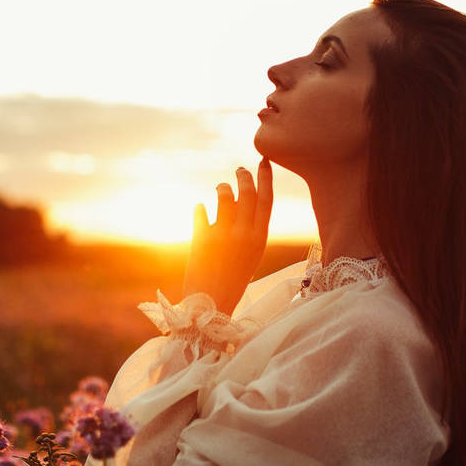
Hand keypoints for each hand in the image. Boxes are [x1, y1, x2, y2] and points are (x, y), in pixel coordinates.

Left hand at [182, 160, 272, 314]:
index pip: (266, 200)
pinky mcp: (201, 239)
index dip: (265, 178)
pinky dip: (199, 208)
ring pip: (224, 196)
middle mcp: (243, 234)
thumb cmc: (232, 278)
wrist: (211, 304)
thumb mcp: (250, 254)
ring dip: (222, 188)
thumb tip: (241, 198)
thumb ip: (249, 228)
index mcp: (259, 239)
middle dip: (244, 176)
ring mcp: (222, 235)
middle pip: (247, 193)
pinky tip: (200, 209)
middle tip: (240, 170)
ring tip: (220, 189)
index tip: (263, 161)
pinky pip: (200, 211)